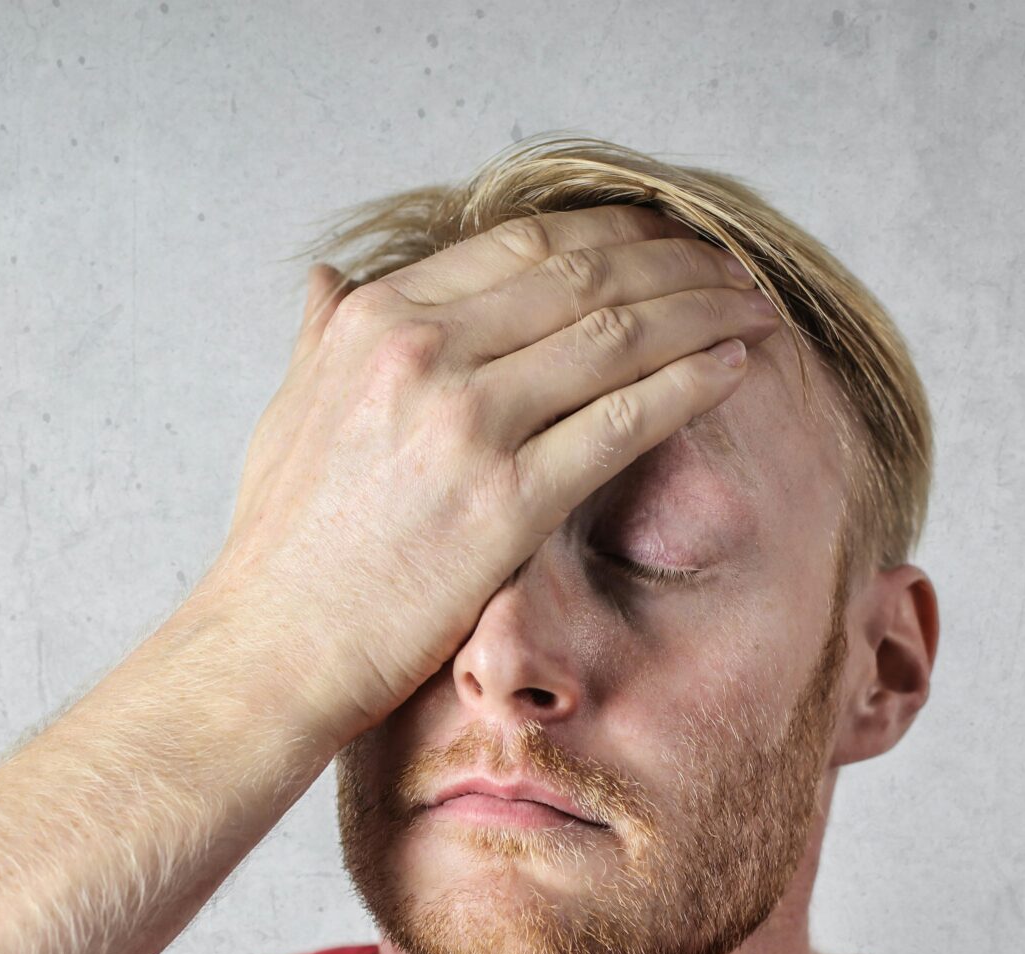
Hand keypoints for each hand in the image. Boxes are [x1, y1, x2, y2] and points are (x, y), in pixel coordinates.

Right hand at [190, 204, 786, 746]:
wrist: (272, 651)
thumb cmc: (282, 546)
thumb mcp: (287, 412)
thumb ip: (322, 337)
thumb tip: (331, 279)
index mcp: (376, 320)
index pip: (523, 242)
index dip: (612, 231)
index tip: (663, 238)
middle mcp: (422, 353)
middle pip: (585, 273)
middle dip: (676, 261)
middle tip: (731, 267)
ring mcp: (467, 424)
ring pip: (620, 334)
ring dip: (703, 311)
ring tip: (753, 310)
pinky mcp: (507, 501)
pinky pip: (626, 420)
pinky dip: (691, 383)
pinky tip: (734, 369)